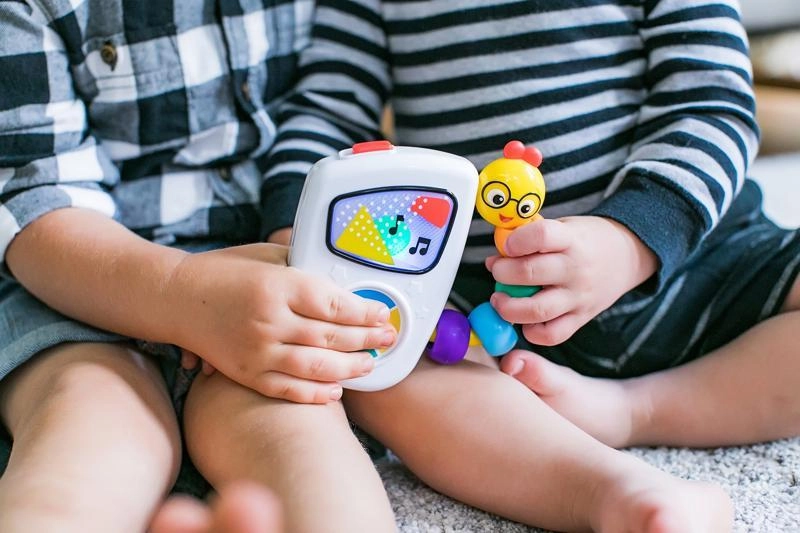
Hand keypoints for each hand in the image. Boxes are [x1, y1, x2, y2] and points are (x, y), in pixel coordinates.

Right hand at [164, 243, 395, 402]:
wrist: (175, 298)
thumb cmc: (224, 271)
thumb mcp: (266, 256)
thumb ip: (304, 265)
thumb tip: (342, 274)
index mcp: (278, 285)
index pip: (334, 304)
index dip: (365, 312)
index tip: (383, 314)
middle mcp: (269, 320)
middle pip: (331, 337)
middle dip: (366, 340)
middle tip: (388, 339)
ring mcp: (257, 350)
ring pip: (315, 366)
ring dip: (349, 368)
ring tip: (369, 365)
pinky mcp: (245, 372)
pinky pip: (287, 389)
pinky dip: (314, 393)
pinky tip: (336, 390)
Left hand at [486, 216, 656, 344]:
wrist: (627, 256)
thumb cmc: (585, 240)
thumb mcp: (563, 227)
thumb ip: (529, 239)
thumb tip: (494, 259)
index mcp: (571, 239)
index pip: (541, 236)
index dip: (515, 241)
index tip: (506, 245)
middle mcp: (576, 269)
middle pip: (530, 273)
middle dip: (503, 273)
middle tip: (498, 270)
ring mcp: (579, 297)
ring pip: (537, 310)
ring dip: (508, 307)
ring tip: (500, 299)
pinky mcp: (580, 319)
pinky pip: (551, 335)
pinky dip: (531, 331)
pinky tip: (524, 319)